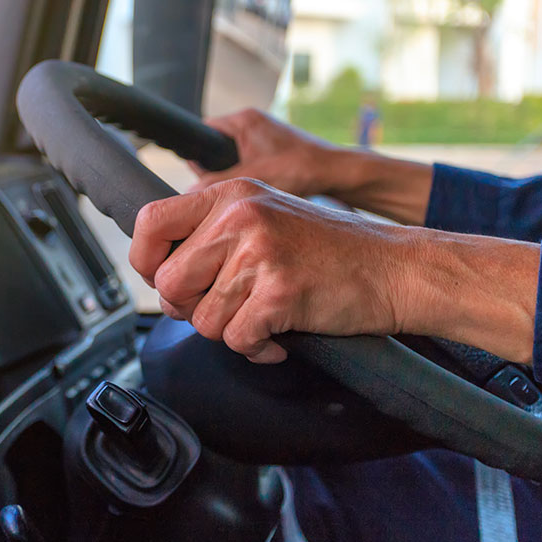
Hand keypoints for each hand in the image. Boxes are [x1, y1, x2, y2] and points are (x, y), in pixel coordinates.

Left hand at [129, 178, 538, 364]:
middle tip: (225, 309)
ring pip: (201, 319)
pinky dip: (256, 349)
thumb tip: (157, 268)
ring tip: (261, 318)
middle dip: (190, 309)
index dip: (145, 261)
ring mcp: (259, 252)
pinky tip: (278, 337)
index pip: (149, 222)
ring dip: (229, 331)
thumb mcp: (265, 216)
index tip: (165, 280)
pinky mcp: (279, 291)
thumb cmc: (329, 251)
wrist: (396, 269)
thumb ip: (214, 231)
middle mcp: (240, 216)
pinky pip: (236, 340)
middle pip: (168, 283)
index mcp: (231, 193)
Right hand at [190, 109, 340, 195]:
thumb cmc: (300, 168)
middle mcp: (252, 120)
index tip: (199, 173)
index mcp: (243, 119)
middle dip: (214, 164)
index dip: (197, 151)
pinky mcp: (271, 144)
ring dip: (232, 169)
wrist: (335, 172)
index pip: (204, 129)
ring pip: (231, 151)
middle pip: (216, 142)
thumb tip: (190, 192)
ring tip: (241, 184)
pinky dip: (247, 170)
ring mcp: (263, 131)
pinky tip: (255, 184)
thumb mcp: (252, 177)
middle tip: (220, 184)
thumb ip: (217, 183)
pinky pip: (246, 156)